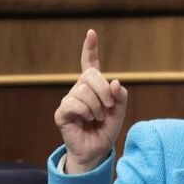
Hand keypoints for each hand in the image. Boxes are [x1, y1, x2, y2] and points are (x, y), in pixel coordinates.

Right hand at [54, 29, 128, 173]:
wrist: (96, 151)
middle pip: (91, 76)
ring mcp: (69, 100)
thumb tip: (116, 82)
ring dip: (96, 107)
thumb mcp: (119, 112)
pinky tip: (87, 120)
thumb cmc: (106, 130)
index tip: (91, 33)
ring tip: (96, 118)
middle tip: (108, 107)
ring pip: (83, 91)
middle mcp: (79, 90)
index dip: (90, 49)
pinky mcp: (62, 112)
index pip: (90, 64)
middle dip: (104, 91)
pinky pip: (74, 103)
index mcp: (93, 87)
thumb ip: (121, 97)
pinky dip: (86, 112)